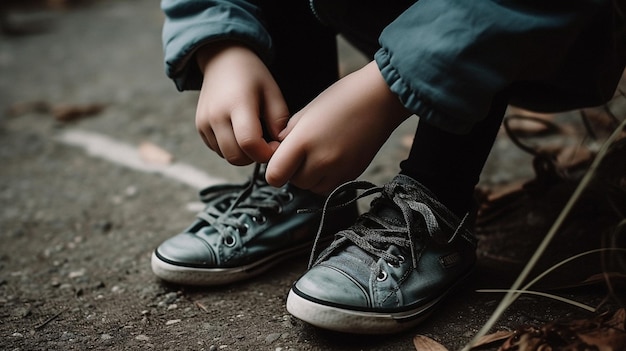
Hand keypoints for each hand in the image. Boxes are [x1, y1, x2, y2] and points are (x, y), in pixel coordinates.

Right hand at [195, 43, 288, 164]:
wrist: (222, 60)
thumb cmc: (252, 76)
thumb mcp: (272, 91)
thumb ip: (279, 120)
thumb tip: (278, 145)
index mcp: (237, 104)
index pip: (249, 143)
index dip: (266, 152)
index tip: (275, 145)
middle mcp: (216, 115)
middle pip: (236, 156)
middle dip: (255, 157)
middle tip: (266, 144)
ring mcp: (204, 123)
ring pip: (226, 156)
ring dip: (243, 154)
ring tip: (254, 136)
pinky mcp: (199, 127)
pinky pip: (218, 150)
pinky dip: (231, 149)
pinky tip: (239, 133)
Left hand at [266, 61, 410, 193]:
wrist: (380, 98)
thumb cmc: (343, 98)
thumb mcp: (306, 111)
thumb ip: (288, 135)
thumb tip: (278, 151)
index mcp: (304, 141)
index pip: (275, 175)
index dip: (274, 170)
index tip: (279, 159)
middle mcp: (321, 160)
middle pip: (294, 182)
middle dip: (293, 171)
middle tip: (302, 152)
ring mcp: (339, 170)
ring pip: (312, 188)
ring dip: (310, 177)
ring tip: (319, 154)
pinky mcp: (353, 174)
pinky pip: (331, 188)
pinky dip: (326, 178)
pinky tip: (332, 158)